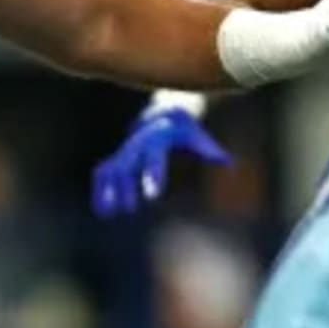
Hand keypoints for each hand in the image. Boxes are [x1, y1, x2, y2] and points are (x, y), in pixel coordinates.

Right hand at [92, 106, 229, 216]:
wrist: (161, 113)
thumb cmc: (183, 128)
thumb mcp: (197, 136)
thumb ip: (209, 149)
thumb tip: (228, 162)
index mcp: (156, 137)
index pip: (153, 157)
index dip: (152, 175)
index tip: (152, 196)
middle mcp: (136, 144)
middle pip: (127, 165)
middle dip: (126, 187)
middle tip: (130, 209)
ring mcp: (125, 151)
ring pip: (111, 170)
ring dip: (107, 191)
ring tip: (106, 214)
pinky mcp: (118, 159)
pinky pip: (104, 173)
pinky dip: (100, 190)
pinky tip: (101, 211)